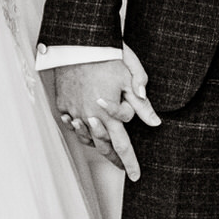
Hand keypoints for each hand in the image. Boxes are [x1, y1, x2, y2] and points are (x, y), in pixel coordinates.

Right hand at [48, 57, 160, 180]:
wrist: (78, 42)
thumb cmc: (106, 57)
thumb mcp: (130, 78)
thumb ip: (141, 104)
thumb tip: (155, 122)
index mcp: (109, 113)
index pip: (123, 145)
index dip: (130, 162)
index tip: (136, 175)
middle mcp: (90, 116)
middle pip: (103, 146)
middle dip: (114, 159)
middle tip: (122, 166)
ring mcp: (74, 110)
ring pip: (86, 137)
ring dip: (97, 144)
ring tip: (106, 148)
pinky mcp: (63, 103)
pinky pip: (72, 123)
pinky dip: (79, 129)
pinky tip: (85, 127)